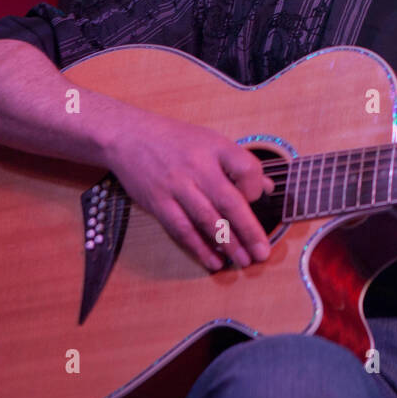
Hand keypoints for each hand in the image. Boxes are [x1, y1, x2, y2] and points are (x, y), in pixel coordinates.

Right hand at [105, 112, 273, 271]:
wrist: (129, 136)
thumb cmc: (175, 139)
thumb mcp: (211, 141)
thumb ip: (238, 164)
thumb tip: (267, 187)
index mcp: (215, 148)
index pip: (246, 168)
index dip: (256, 188)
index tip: (258, 199)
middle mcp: (197, 167)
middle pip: (229, 201)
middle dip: (249, 230)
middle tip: (262, 252)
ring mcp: (176, 186)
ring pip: (206, 219)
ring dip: (227, 244)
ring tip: (243, 261)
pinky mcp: (158, 202)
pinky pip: (181, 229)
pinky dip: (198, 247)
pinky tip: (213, 261)